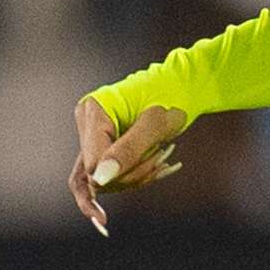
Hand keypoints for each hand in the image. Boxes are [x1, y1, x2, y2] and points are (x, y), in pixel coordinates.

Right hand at [70, 95, 184, 234]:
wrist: (181, 89)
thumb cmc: (171, 96)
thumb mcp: (155, 124)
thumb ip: (128, 150)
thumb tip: (100, 178)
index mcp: (94, 111)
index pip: (93, 162)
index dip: (119, 174)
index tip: (153, 163)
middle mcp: (88, 124)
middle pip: (96, 175)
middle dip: (132, 175)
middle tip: (162, 158)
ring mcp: (94, 137)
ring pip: (105, 180)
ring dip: (138, 176)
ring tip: (162, 155)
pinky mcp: (104, 148)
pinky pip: (112, 176)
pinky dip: (137, 176)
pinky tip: (157, 166)